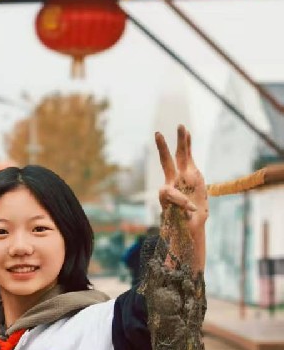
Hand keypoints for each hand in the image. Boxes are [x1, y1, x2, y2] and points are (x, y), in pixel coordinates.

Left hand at [155, 124, 207, 240]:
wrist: (190, 220)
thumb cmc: (182, 223)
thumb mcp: (182, 221)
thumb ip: (184, 214)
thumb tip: (191, 209)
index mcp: (165, 195)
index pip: (169, 192)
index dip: (180, 201)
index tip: (190, 210)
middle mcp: (172, 182)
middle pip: (166, 162)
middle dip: (162, 149)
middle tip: (157, 134)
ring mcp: (181, 175)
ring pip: (180, 155)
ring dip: (180, 141)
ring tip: (180, 126)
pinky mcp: (191, 172)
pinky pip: (189, 156)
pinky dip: (188, 145)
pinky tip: (187, 133)